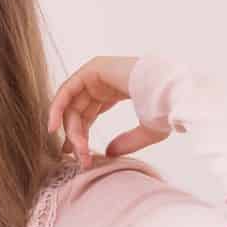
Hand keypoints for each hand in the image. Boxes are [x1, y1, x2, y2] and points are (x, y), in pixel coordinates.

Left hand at [48, 55, 167, 167]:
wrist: (173, 92)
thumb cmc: (167, 108)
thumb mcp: (147, 131)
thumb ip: (127, 142)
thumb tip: (108, 153)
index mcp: (116, 90)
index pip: (88, 114)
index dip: (81, 135)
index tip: (79, 156)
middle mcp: (103, 81)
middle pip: (78, 112)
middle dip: (75, 136)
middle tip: (76, 157)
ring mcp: (97, 73)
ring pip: (72, 105)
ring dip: (70, 129)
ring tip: (70, 150)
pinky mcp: (92, 69)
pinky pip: (67, 91)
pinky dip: (57, 109)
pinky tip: (53, 128)